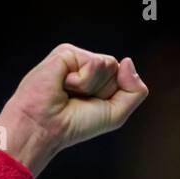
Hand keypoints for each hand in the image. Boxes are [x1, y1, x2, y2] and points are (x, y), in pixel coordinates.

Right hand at [0, 44, 148, 174]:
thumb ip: (135, 91)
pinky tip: (63, 84)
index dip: (114, 97)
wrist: (44, 126)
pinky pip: (94, 63)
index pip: (126, 78)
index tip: (92, 106)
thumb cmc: (75, 124)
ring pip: (109, 65)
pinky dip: (82, 81)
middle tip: (79, 100)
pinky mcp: (66, 52)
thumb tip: (128, 61)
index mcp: (99, 79)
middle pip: (118, 70)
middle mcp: (88, 66)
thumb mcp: (116, 114)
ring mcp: (77, 57)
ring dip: (91, 86)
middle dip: (104, 91)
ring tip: (69, 92)